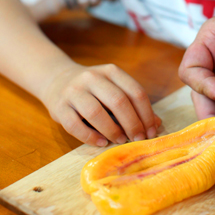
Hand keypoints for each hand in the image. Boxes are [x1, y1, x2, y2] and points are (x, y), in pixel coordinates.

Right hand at [41, 62, 160, 145]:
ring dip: (112, 130)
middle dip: (132, 124)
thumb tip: (157, 124)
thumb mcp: (114, 88)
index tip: (151, 131)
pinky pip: (75, 125)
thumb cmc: (93, 89)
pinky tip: (101, 142)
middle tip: (138, 139)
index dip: (146, 114)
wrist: (57, 79)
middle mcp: (92, 78)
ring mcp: (74, 91)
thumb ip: (134, 104)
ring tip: (120, 140)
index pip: (135, 91)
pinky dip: (90, 137)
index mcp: (111, 71)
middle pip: (118, 101)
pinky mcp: (59, 107)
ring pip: (96, 113)